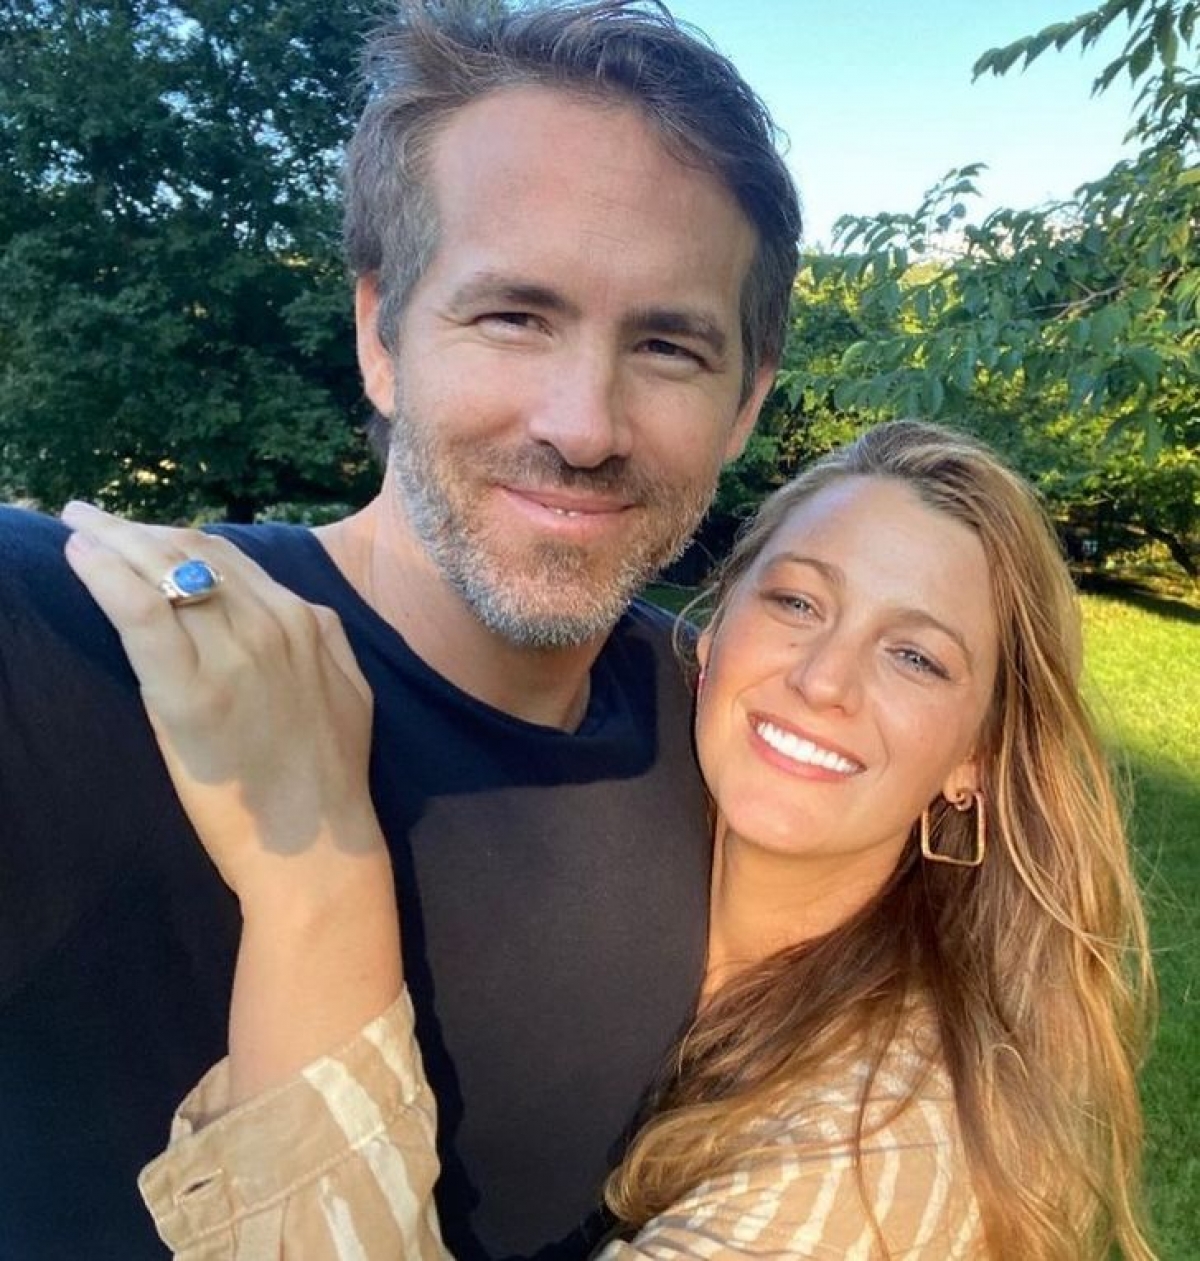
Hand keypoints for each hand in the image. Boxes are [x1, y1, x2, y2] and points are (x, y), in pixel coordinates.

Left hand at [61, 502, 386, 909]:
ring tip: (76, 525)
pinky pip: (143, 613)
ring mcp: (233, 655)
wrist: (318, 849)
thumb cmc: (330, 780)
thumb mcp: (349, 691)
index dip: (174, 537)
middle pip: (193, 552)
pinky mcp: (191, 693)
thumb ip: (322, 643)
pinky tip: (77, 554)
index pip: (229, 557)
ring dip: (113, 539)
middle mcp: (272, 623)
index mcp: (307, 622)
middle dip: (135, 527)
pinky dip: (106, 576)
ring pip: (164, 571)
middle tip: (89, 516)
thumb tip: (292, 610)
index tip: (136, 534)